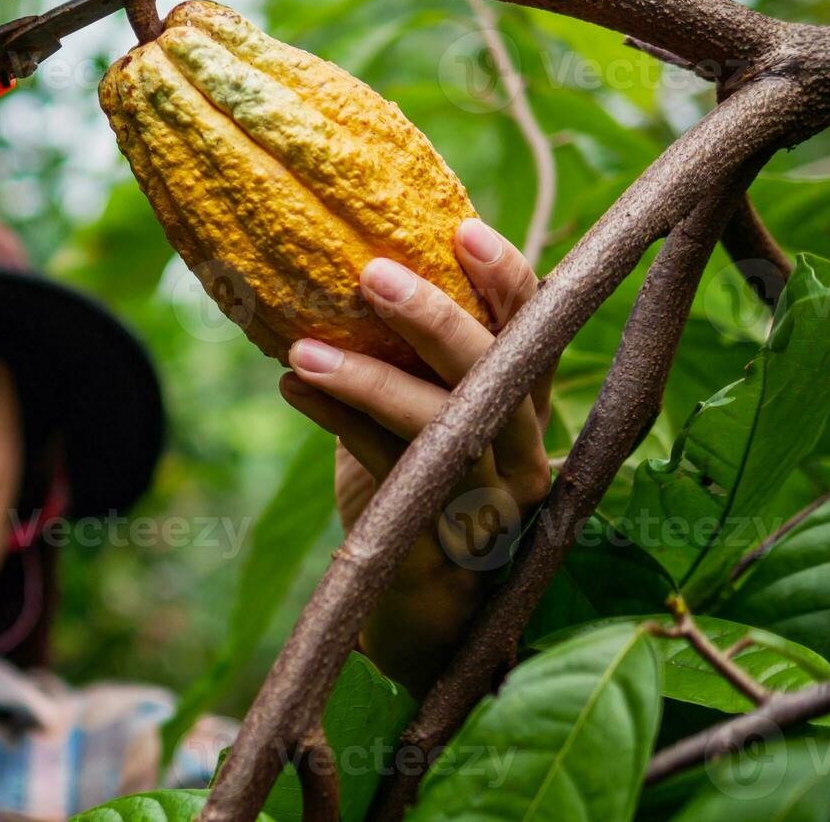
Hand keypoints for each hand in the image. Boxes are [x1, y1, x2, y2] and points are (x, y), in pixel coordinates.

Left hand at [277, 218, 553, 694]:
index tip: (462, 229)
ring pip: (441, 427)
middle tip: (372, 274)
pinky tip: (292, 386)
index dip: (506, 278)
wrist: (423, 600)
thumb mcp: (426, 407)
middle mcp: (523, 446)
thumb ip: (407, 352)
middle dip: (433, 319)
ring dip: (368, 379)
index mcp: (525, 401)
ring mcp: (487, 498)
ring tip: (300, 347)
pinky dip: (338, 424)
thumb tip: (341, 261)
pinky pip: (391, 473)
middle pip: (494, 373)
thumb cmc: (418, 477)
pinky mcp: (438, 538)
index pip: (537, 328)